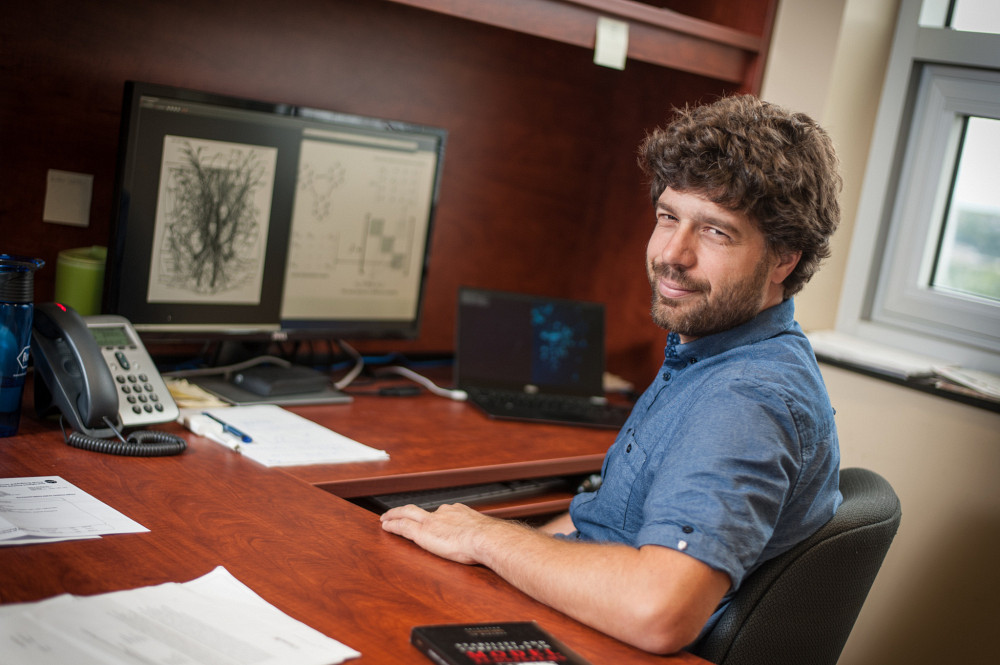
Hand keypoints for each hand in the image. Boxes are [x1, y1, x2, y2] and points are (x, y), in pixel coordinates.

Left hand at [380, 503, 499, 564]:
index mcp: (459, 512)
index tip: (431, 518)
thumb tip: (491, 543)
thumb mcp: (485, 534)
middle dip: (408, 510)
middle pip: (421, 509)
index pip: (443, 513)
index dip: (434, 516)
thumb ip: (482, 536)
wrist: (484, 538)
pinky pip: (403, 526)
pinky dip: (392, 524)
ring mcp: (432, 521)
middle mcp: (444, 513)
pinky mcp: (423, 532)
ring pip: (408, 514)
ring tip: (386, 518)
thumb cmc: (489, 540)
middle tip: (399, 512)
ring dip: (395, 515)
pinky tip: (385, 526)